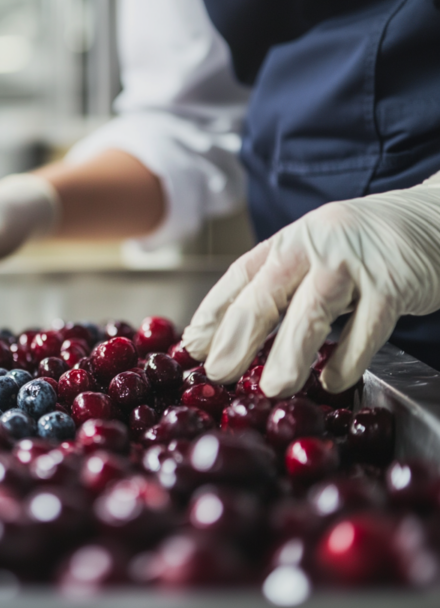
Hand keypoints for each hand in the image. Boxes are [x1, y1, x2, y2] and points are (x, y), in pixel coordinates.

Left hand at [182, 174, 439, 396]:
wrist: (434, 218)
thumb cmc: (363, 246)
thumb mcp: (312, 252)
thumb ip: (278, 286)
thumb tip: (230, 337)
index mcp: (288, 241)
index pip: (238, 277)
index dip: (212, 313)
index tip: (192, 347)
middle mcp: (313, 246)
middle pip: (265, 296)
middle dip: (237, 339)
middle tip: (219, 374)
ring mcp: (352, 264)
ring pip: (311, 313)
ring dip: (288, 356)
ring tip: (272, 388)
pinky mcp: (393, 284)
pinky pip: (366, 329)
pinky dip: (347, 361)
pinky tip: (332, 382)